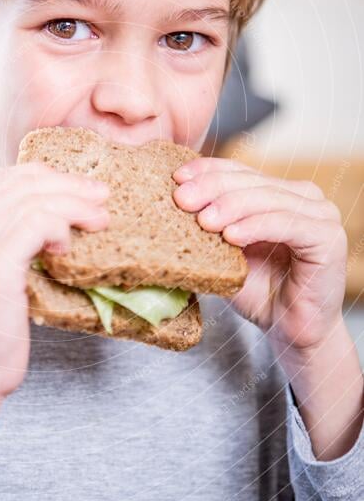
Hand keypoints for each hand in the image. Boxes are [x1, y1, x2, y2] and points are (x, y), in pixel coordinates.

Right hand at [0, 162, 109, 500]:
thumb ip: (4, 247)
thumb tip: (52, 225)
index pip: (2, 180)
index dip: (46, 178)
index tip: (81, 190)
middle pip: (18, 182)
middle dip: (67, 184)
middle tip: (102, 196)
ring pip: (31, 199)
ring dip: (73, 203)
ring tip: (100, 218)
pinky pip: (34, 223)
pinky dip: (60, 225)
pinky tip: (71, 244)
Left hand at [173, 156, 346, 351]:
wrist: (290, 330)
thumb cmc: (259, 291)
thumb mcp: (225, 252)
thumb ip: (209, 224)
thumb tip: (170, 200)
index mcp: (278, 191)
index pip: (238, 170)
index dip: (207, 170)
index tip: (176, 178)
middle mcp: (303, 196)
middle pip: (251, 181)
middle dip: (212, 188)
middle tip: (182, 199)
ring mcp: (320, 213)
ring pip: (267, 199)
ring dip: (231, 207)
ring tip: (203, 221)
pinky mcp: (329, 236)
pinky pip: (287, 224)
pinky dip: (256, 227)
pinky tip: (231, 236)